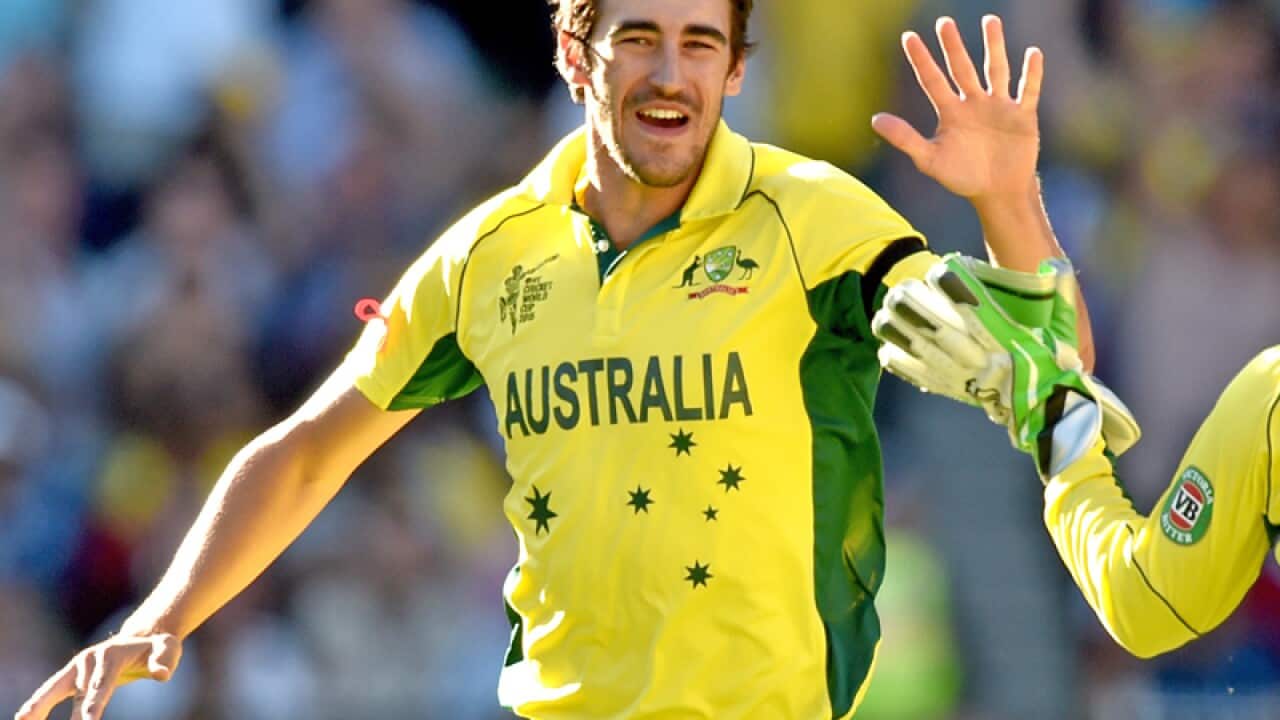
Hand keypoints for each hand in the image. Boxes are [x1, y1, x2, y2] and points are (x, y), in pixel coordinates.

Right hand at [15, 633, 181, 719]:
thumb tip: (161, 673)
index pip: (103, 685)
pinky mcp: (71, 675)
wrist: (142, 638)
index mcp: (112, 655)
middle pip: (79, 691)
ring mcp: (78, 667)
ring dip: (39, 705)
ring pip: (56, 688)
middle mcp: (90, 659)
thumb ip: (164, 660)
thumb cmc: (157, 647)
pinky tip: (24, 718)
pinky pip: (52, 690)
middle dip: (75, 712)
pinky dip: (38, 702)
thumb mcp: (169, 649)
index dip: (95, 704)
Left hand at [872, 15, 1042, 203]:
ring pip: (996, 70)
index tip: (908, 37)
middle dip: (953, 47)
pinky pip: (1028, 90)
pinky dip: (1031, 74)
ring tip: (990, 21)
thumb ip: (905, 138)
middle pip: (961, 68)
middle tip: (944, 22)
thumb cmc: (963, 176)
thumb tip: (874, 119)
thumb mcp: (930, 159)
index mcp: (950, 112)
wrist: (998, 192)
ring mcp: (998, 106)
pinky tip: (1032, 53)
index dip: (921, 60)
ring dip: (994, 47)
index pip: (932, 80)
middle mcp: (973, 103)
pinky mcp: (1022, 115)